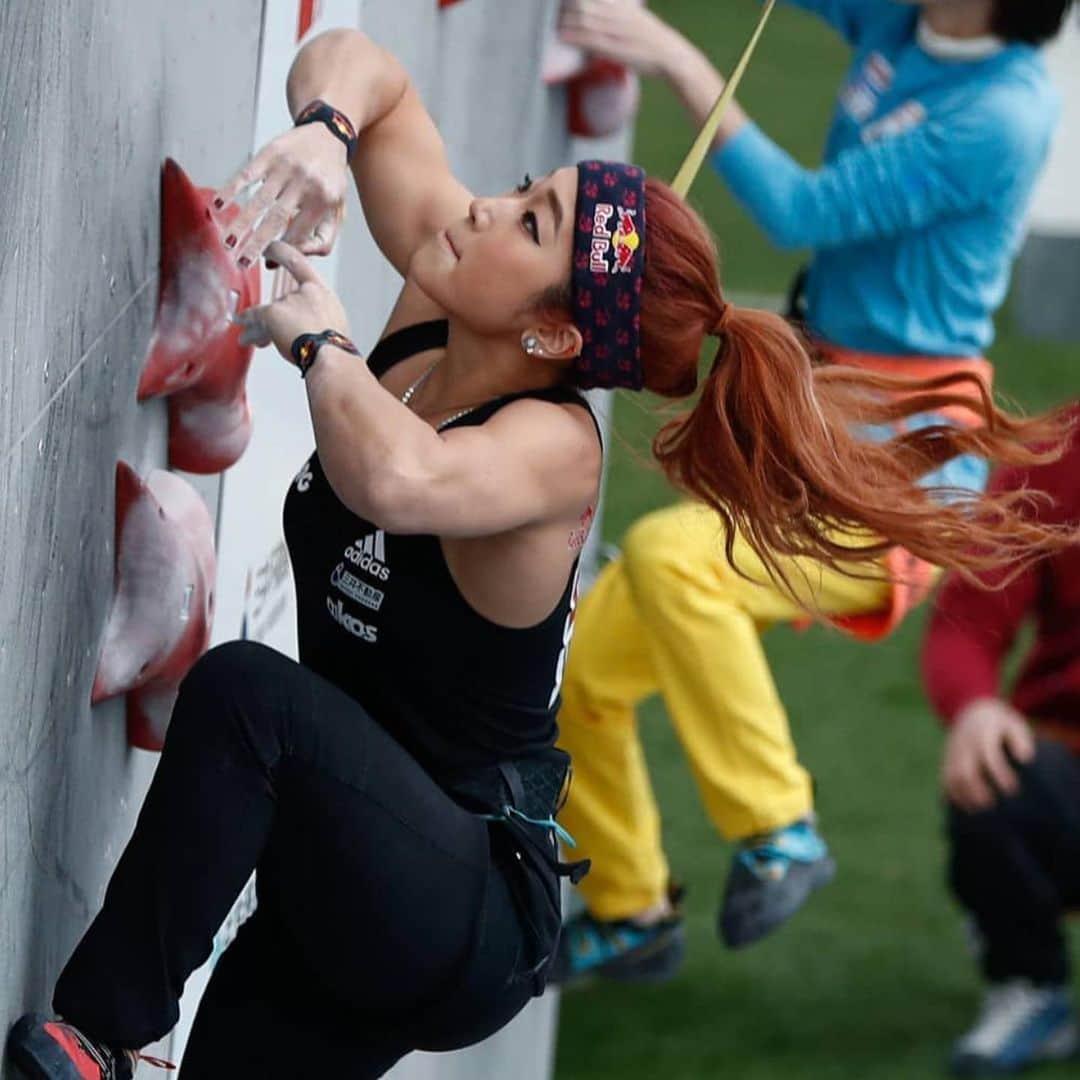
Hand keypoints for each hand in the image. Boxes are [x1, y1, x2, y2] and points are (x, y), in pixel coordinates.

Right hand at [214, 124, 349, 267]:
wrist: (328, 135)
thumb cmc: (330, 180)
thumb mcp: (337, 211)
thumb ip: (320, 238)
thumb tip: (289, 257)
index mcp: (324, 201)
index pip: (299, 233)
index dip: (281, 249)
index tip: (264, 263)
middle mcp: (305, 184)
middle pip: (276, 220)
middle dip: (257, 244)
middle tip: (241, 263)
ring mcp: (286, 167)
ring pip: (259, 200)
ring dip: (241, 223)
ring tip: (227, 242)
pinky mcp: (270, 153)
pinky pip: (247, 174)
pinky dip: (231, 189)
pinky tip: (219, 205)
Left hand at [235, 242, 349, 360]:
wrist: (331, 358)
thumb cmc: (335, 348)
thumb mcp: (335, 325)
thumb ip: (319, 318)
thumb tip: (310, 326)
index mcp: (321, 292)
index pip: (299, 263)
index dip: (281, 252)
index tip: (270, 247)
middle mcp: (304, 292)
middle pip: (283, 300)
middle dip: (277, 317)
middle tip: (274, 329)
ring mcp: (288, 301)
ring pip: (269, 312)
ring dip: (260, 326)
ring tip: (250, 337)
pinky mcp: (273, 313)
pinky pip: (254, 317)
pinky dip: (246, 321)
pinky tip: (240, 327)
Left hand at [558, 0, 686, 78]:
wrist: (670, 54)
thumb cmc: (653, 40)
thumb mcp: (635, 18)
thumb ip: (619, 14)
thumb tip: (606, 14)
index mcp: (620, 5)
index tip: (563, 2)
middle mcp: (615, 13)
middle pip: (583, 4)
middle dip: (565, 8)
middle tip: (553, 14)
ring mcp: (613, 29)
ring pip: (582, 19)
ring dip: (564, 21)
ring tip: (554, 24)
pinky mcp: (612, 46)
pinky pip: (588, 38)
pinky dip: (573, 36)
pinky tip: (561, 36)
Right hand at [942, 698, 1035, 811]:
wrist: (971, 710)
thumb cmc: (999, 723)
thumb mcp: (1013, 724)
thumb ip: (1020, 739)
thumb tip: (1026, 758)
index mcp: (982, 735)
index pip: (988, 755)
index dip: (999, 773)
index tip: (1012, 789)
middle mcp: (964, 745)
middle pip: (964, 770)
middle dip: (976, 790)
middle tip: (990, 805)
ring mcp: (952, 753)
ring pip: (951, 777)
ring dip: (962, 795)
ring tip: (976, 811)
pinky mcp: (946, 761)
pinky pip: (943, 779)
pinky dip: (950, 795)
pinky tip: (963, 807)